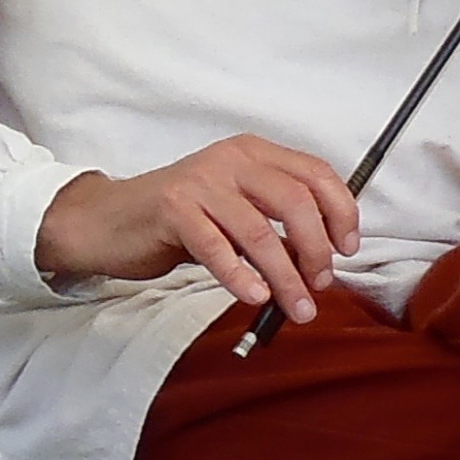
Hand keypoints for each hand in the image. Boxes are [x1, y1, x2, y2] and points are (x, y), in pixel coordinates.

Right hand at [35, 136, 360, 322]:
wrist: (111, 220)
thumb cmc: (178, 220)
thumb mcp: (234, 210)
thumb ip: (274, 224)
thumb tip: (321, 260)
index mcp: (253, 153)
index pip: (316, 174)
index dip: (341, 212)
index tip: (348, 249)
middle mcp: (231, 159)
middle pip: (295, 201)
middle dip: (316, 249)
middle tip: (320, 283)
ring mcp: (200, 182)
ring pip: (259, 232)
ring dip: (285, 277)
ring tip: (296, 306)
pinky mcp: (173, 209)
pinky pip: (217, 247)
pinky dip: (241, 277)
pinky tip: (254, 297)